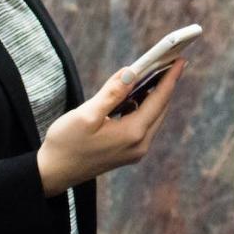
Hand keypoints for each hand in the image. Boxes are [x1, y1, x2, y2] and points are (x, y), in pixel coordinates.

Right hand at [36, 59, 184, 196]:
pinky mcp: (127, 152)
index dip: (170, 78)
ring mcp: (135, 151)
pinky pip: (142, 124)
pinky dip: (142, 107)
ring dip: (153, 96)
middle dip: (165, 84)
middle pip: (160, 108)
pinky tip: (133, 96)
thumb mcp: (86, 114)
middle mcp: (139, 145)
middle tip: (169, 61)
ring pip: (152, 117)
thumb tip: (131, 71)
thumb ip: (112, 93)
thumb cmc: (66, 143)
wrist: (52, 174)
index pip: (159, 100)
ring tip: (153, 73)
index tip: (181, 59)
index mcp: (132, 134)